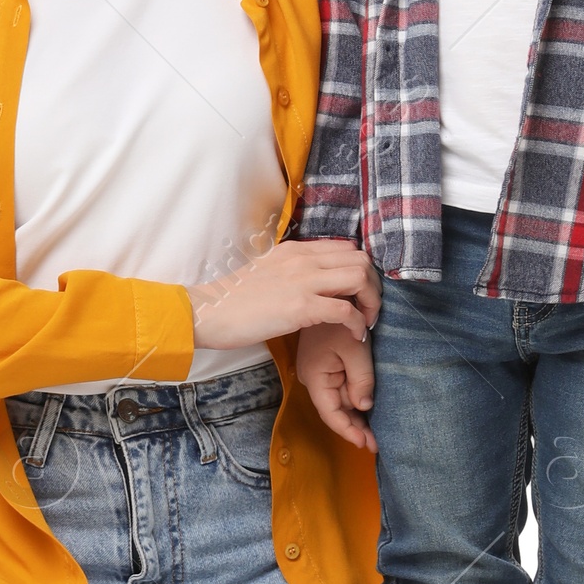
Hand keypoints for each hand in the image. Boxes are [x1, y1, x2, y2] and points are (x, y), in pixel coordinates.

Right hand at [189, 239, 379, 350]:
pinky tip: (355, 335)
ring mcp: (303, 282)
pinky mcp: (300, 307)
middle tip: (369, 308)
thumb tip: (313, 280)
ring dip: (371, 302)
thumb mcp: (268, 271)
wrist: (210, 311)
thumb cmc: (235, 298)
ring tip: (366, 321)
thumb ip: (293, 270)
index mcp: (296, 250)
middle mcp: (303, 259)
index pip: (346, 248)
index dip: (361, 270)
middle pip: (360, 259)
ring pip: (359, 278)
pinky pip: (346, 311)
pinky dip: (358, 324)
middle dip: (373, 285)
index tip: (360, 292)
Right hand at [296, 320, 377, 450]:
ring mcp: (320, 371)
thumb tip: (364, 407)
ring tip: (375, 433)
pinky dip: (355, 397)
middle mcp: (314, 377)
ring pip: (340, 399)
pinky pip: (342, 386)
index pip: (331, 413)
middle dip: (355, 426)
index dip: (348, 431)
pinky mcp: (328, 364)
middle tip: (376, 444)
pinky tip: (368, 409)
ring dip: (356, 414)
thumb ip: (361, 380)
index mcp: (315, 376)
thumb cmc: (342, 319)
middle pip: (336, 409)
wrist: (333, 294)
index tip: (366, 444)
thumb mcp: (355, 349)